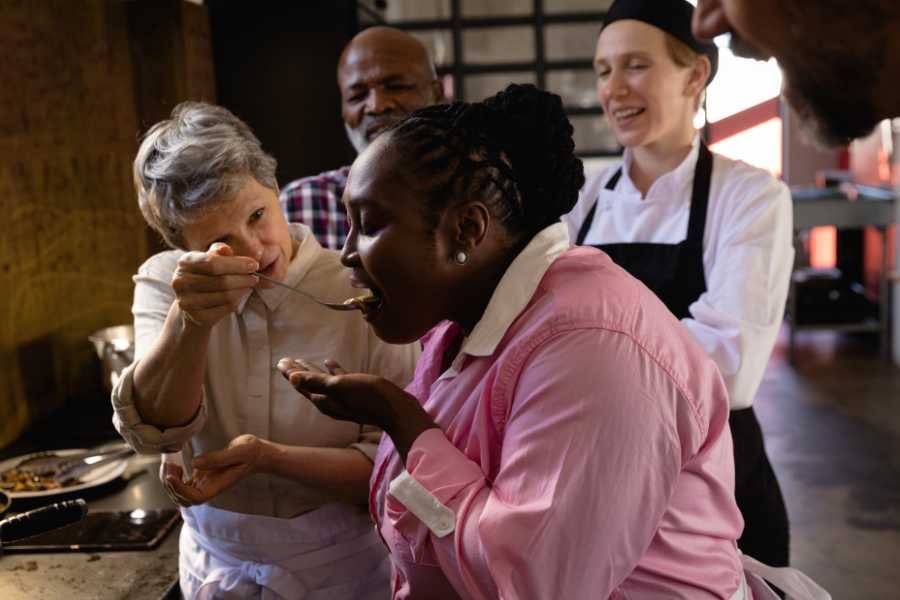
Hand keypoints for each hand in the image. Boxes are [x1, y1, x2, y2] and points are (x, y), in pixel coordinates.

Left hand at [161, 434, 265, 505]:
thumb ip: (217, 458)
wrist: (257, 454)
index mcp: (219, 486)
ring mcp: (205, 484)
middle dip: (171, 486)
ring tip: (168, 465)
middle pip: (184, 499)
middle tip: (168, 466)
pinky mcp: (203, 477)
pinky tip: (175, 466)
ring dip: (170, 483)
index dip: (180, 491)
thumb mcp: (238, 451)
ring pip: (181, 494)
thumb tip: (194, 463)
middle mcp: (210, 488)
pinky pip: (184, 484)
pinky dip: (175, 478)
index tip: (171, 476)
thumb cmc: (251, 452)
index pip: (196, 498)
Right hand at [172, 243, 259, 326]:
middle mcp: (181, 282)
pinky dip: (237, 302)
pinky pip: (225, 308)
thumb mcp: (212, 258)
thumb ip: (220, 251)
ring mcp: (186, 301)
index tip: (253, 265)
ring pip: (225, 296)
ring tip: (249, 285)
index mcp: (185, 262)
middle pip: (221, 280)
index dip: (236, 264)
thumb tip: (226, 250)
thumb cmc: (207, 275)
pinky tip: (239, 296)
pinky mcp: (196, 317)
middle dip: (243, 278)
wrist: (194, 303)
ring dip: (242, 290)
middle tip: (255, 278)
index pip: (212, 263)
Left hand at [277, 358, 436, 458]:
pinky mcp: (356, 394)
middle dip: (297, 373)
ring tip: (303, 360)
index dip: (290, 373)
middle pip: (309, 385)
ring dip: (312, 371)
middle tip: (286, 360)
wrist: (395, 410)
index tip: (280, 361)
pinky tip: (330, 362)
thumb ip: (316, 381)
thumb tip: (291, 377)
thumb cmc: (368, 396)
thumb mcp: (340, 386)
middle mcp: (330, 401)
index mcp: (323, 400)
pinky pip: (338, 380)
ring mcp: (343, 399)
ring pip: (322, 383)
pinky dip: (332, 371)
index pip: (301, 385)